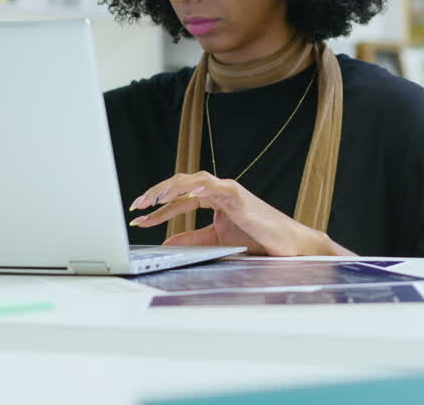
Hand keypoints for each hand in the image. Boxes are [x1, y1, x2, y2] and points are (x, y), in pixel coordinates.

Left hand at [127, 172, 352, 256]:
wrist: (286, 244)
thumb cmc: (257, 239)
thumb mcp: (217, 241)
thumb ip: (193, 239)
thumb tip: (167, 241)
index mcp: (213, 198)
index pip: (179, 199)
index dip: (158, 208)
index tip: (139, 217)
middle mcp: (218, 189)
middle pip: (181, 184)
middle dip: (157, 194)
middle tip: (137, 206)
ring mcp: (228, 189)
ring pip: (193, 180)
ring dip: (171, 188)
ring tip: (153, 199)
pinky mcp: (238, 195)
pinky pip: (214, 186)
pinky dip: (198, 187)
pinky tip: (183, 194)